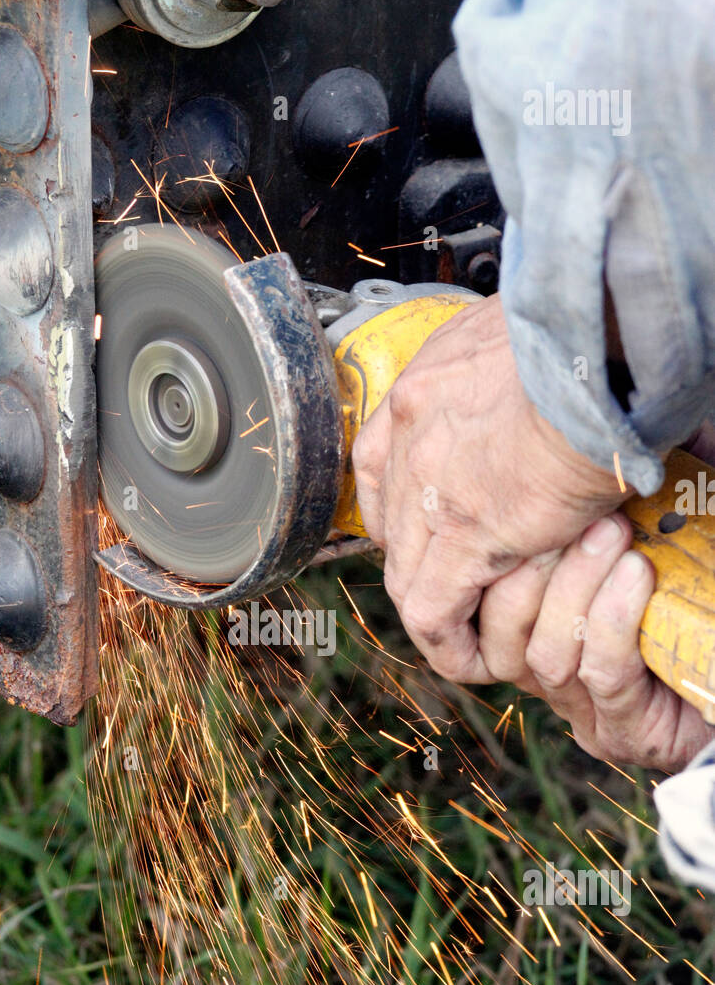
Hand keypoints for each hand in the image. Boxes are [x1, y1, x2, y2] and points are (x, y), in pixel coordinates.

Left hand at [352, 294, 625, 681]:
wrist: (603, 348)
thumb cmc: (584, 332)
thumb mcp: (520, 336)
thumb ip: (502, 369)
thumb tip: (525, 376)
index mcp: (425, 384)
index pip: (381, 460)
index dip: (404, 503)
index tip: (429, 521)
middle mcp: (410, 433)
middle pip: (389, 522)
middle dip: (415, 558)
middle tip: (449, 580)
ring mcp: (429, 488)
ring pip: (405, 571)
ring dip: (432, 603)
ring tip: (460, 626)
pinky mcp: (464, 537)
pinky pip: (432, 609)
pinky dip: (446, 639)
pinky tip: (466, 652)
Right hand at [478, 513, 710, 771]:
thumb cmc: (689, 588)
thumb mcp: (636, 535)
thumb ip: (598, 509)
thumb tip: (574, 449)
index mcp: (532, 630)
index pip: (474, 608)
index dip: (478, 563)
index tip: (511, 499)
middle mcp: (545, 678)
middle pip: (498, 632)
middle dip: (530, 567)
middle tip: (572, 511)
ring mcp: (582, 712)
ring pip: (544, 655)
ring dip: (577, 589)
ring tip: (614, 534)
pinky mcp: (621, 733)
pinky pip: (600, 673)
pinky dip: (614, 620)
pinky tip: (636, 573)